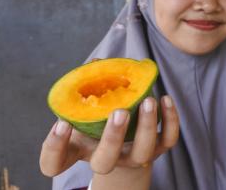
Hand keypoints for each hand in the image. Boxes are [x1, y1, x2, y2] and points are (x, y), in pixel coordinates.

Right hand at [39, 95, 179, 176]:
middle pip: (105, 161)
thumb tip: (97, 63)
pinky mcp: (157, 149)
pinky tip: (165, 99)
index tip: (62, 123)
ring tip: (148, 100)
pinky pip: (168, 140)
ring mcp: (133, 156)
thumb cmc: (97, 122)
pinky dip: (171, 120)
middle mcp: (106, 159)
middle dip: (113, 137)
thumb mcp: (84, 109)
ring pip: (143, 151)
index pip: (54, 162)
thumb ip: (85, 89)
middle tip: (119, 112)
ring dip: (147, 125)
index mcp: (79, 151)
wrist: (123, 144)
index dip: (55, 147)